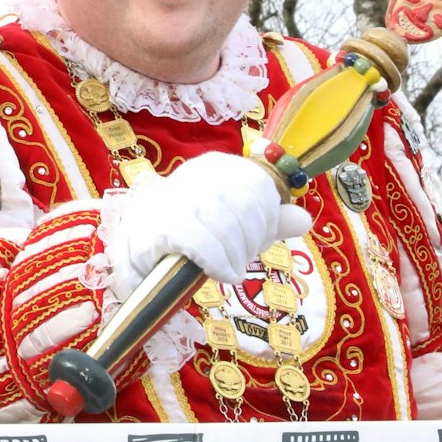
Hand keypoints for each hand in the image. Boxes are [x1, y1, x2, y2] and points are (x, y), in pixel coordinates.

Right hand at [106, 152, 313, 296]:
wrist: (138, 248)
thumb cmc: (190, 235)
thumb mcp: (234, 227)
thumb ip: (268, 222)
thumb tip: (303, 219)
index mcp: (215, 168)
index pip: (257, 182)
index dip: (266, 215)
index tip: (259, 238)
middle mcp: (192, 175)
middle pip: (242, 203)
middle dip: (251, 238)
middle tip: (243, 258)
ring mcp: (172, 199)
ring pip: (223, 221)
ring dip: (234, 253)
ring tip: (230, 269)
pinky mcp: (157, 225)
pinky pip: (199, 241)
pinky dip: (217, 261)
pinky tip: (221, 273)